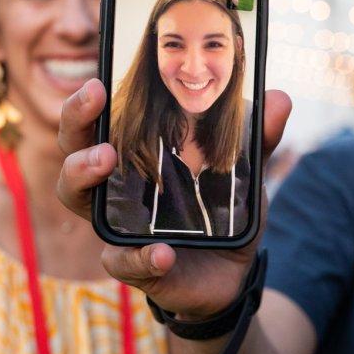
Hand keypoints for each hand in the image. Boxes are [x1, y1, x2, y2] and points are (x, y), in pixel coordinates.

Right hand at [57, 78, 291, 318]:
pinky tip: (162, 252)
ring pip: (76, 198)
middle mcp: (113, 187)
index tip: (98, 82)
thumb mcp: (243, 172)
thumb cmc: (222, 211)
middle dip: (76, 124)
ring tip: (107, 159)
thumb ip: (259, 139)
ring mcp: (117, 225)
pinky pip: (122, 261)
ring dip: (83, 175)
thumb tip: (280, 97)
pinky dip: (140, 257)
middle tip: (95, 101)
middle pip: (73, 149)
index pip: (95, 122)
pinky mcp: (133, 264)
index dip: (85, 103)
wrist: (232, 271)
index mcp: (134, 156)